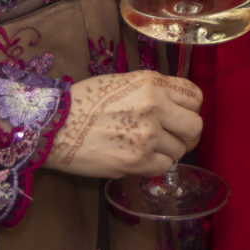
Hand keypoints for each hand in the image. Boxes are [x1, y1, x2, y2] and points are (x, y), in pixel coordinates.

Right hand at [45, 70, 202, 178]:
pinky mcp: (136, 161)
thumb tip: (174, 108)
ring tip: (147, 149)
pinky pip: (163, 167)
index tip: (181, 116)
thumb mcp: (123, 82)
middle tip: (175, 139)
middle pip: (195, 126)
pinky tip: (139, 159)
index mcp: (152, 83)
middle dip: (188, 134)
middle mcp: (155, 107)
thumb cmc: (83, 102)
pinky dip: (155, 166)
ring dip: (168, 152)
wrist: (53, 126)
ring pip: (180, 150)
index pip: (195, 97)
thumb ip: (153, 91)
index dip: (190, 109)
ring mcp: (147, 136)